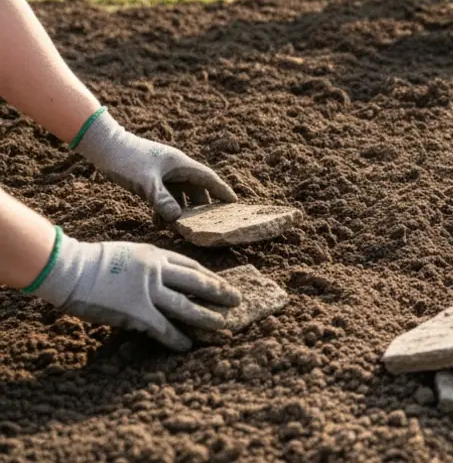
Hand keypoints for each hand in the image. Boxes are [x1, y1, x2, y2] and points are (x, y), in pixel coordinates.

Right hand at [31, 231, 240, 351]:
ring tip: (224, 324)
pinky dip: (177, 338)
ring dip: (207, 317)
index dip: (208, 276)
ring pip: (187, 305)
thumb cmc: (91, 262)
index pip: (190, 265)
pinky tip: (187, 346)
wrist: (69, 268)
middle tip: (237, 300)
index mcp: (155, 254)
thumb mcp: (127, 254)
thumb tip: (159, 280)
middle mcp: (157, 270)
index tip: (221, 283)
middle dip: (219, 292)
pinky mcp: (137, 311)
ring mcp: (148, 291)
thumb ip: (146, 266)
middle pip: (197, 282)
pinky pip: (163, 327)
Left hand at [73, 109, 235, 222]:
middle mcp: (176, 168)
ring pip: (180, 194)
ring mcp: (164, 172)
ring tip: (181, 227)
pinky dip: (165, 207)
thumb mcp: (145, 183)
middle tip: (208, 223)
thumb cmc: (126, 160)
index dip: (222, 191)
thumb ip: (162, 200)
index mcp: (181, 164)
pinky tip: (159, 221)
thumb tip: (177, 218)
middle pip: (196, 189)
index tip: (235, 202)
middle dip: (201, 206)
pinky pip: (165, 195)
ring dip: (181, 209)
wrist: (103, 146)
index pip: (208, 179)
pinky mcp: (152, 177)